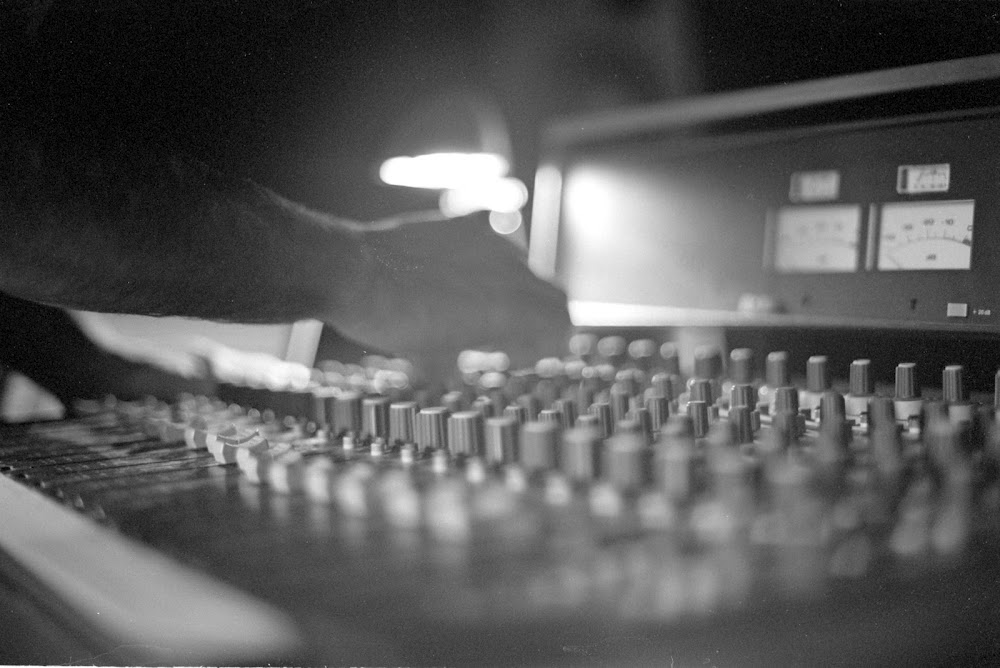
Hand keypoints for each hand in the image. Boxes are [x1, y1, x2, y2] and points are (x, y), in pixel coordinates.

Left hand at [331, 213, 571, 376]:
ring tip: (478, 311)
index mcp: (509, 308)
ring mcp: (489, 242)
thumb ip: (474, 359)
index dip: (550, 347)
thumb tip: (480, 364)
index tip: (520, 358)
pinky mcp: (466, 224)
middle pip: (554, 295)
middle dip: (541, 320)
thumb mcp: (437, 359)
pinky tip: (462, 277)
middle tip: (509, 340)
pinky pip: (497, 242)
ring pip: (525, 268)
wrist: (353, 273)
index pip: (563, 324)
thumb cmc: (392, 323)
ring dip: (514, 292)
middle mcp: (509, 269)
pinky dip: (490, 263)